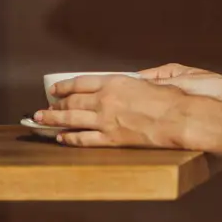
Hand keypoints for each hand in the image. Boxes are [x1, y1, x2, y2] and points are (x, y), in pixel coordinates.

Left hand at [38, 73, 195, 148]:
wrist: (180, 119)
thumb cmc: (172, 100)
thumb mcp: (150, 83)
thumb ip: (132, 85)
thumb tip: (124, 87)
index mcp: (116, 83)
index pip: (81, 82)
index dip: (64, 86)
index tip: (55, 89)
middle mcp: (106, 100)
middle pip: (72, 102)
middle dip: (55, 104)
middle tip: (45, 107)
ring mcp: (106, 120)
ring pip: (71, 120)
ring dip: (53, 120)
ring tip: (42, 120)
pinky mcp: (111, 138)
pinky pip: (83, 139)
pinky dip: (70, 139)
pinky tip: (62, 138)